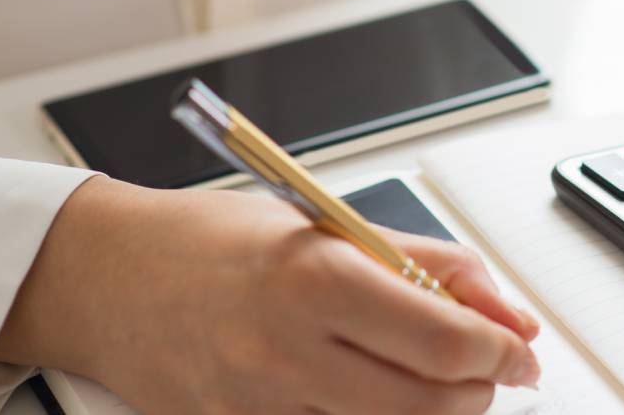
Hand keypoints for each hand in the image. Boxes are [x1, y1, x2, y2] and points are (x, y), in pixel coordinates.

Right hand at [0, 177, 540, 414]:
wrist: (104, 276)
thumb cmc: (214, 239)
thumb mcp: (332, 226)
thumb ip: (430, 266)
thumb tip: (508, 314)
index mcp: (319, 280)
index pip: (447, 342)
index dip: (503, 353)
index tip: (519, 351)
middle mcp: (287, 352)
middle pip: (429, 404)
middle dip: (478, 390)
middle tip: (485, 368)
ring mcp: (257, 407)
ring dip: (428, 412)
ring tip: (425, 376)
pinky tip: (366, 393)